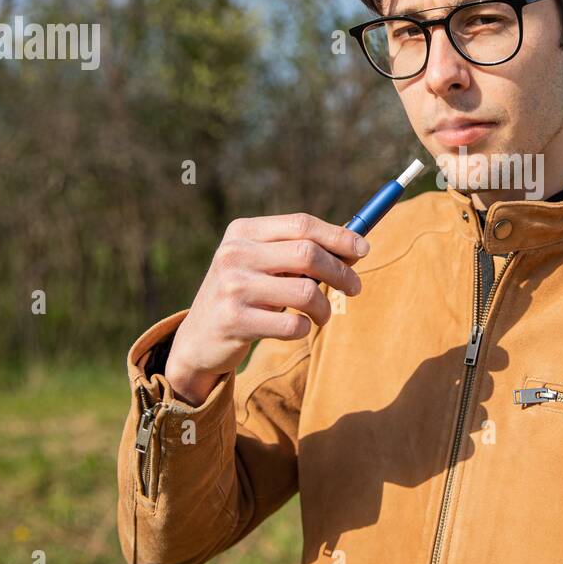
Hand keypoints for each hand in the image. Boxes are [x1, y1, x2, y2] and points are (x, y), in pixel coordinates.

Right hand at [164, 213, 368, 404]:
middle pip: (308, 253)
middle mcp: (234, 254)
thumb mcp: (264, 265)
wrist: (199, 339)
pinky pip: (292, 324)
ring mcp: (232, 287)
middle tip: (354, 287)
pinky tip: (297, 328)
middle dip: (341, 272)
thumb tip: (356, 246)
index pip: (302, 224)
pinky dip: (304, 328)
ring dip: (324, 306)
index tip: (363, 249)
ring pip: (305, 291)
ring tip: (322, 315)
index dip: (338, 236)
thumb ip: (302, 252)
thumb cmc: (245, 295)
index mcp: (243, 231)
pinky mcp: (234, 321)